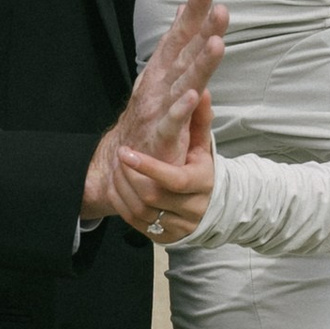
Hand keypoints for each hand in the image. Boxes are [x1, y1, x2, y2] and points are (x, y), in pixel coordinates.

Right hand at [82, 0, 225, 225]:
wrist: (123, 163)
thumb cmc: (150, 117)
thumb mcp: (167, 78)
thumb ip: (182, 48)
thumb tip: (188, 14)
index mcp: (164, 69)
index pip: (181, 33)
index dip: (193, 8)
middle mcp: (160, 84)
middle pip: (184, 51)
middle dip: (201, 27)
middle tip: (219, 5)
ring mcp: (158, 109)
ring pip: (183, 82)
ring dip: (200, 63)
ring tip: (216, 43)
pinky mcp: (160, 137)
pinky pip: (173, 121)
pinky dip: (183, 108)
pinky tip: (195, 95)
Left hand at [102, 91, 216, 245]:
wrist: (213, 208)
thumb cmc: (202, 169)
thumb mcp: (203, 145)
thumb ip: (199, 119)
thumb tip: (202, 90)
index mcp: (202, 183)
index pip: (173, 179)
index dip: (147, 167)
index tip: (125, 152)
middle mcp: (193, 208)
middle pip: (152, 196)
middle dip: (129, 176)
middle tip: (118, 158)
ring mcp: (179, 226)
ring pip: (141, 211)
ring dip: (122, 190)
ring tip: (116, 171)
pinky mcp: (166, 238)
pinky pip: (137, 224)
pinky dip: (122, 206)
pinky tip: (118, 188)